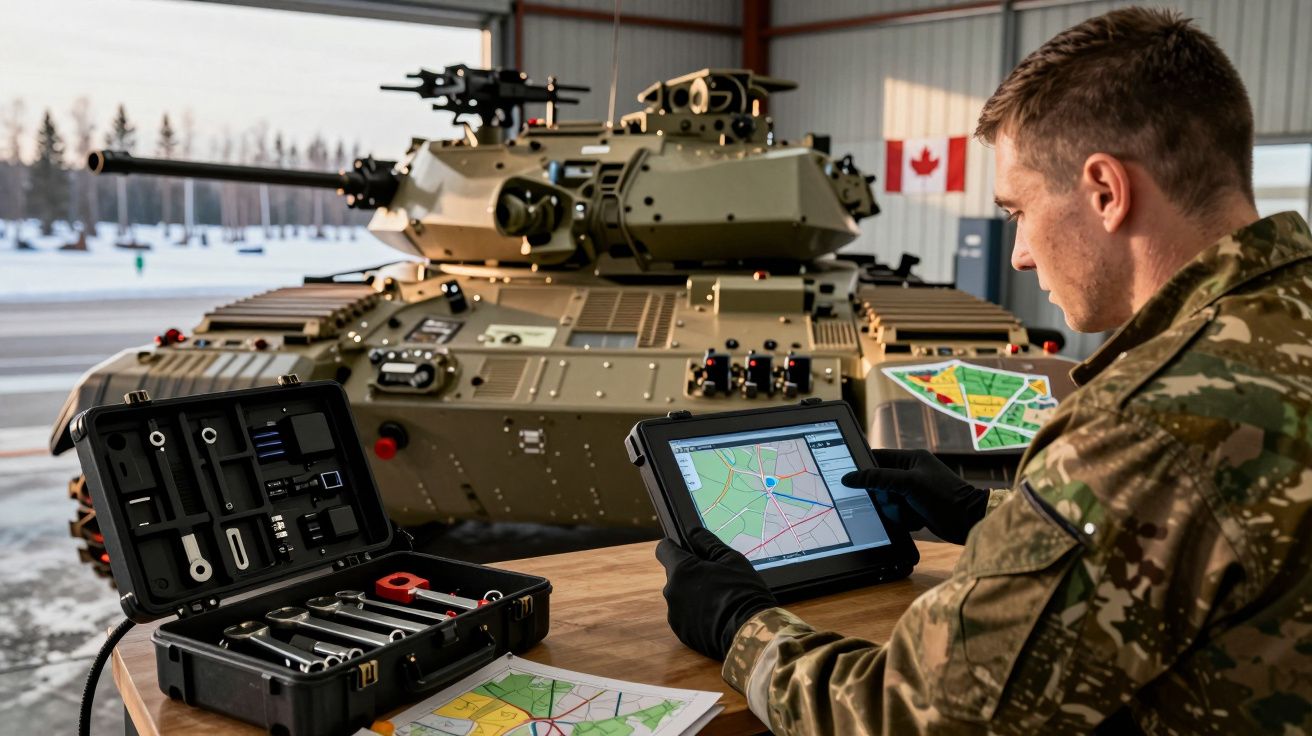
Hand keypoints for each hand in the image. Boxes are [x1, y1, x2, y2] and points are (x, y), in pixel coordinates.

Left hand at [655, 526, 776, 659]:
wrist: (750, 632)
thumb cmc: (743, 592)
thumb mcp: (731, 559)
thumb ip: (708, 542)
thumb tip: (692, 532)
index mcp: (681, 570)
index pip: (664, 549)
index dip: (675, 546)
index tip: (686, 549)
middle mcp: (672, 591)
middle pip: (675, 574)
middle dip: (691, 573)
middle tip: (716, 578)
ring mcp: (675, 614)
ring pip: (680, 596)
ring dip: (693, 594)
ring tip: (720, 600)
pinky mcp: (682, 632)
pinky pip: (685, 615)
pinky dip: (697, 613)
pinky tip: (717, 616)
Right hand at [842, 448, 988, 543]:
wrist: (968, 522)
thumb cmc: (944, 496)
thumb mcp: (908, 483)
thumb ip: (878, 478)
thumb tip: (850, 477)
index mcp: (911, 459)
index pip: (878, 458)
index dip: (864, 467)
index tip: (850, 478)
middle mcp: (911, 473)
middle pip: (880, 485)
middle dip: (887, 498)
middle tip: (899, 500)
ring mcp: (913, 492)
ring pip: (887, 502)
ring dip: (897, 511)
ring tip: (914, 512)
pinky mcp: (916, 509)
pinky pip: (897, 514)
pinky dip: (904, 519)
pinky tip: (919, 520)